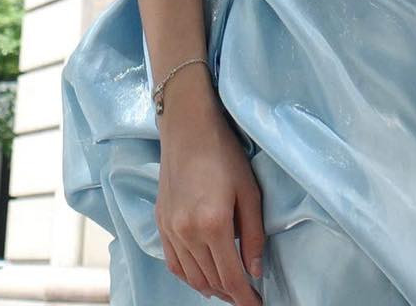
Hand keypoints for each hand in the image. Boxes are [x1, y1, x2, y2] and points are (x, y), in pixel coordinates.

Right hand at [156, 105, 265, 301]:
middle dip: (231, 293)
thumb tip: (255, 271)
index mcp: (213, 224)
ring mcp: (171, 230)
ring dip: (211, 287)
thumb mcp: (249, 190)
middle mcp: (188, 233)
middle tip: (247, 295)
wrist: (187, 127)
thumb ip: (253, 234)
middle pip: (211, 280)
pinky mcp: (161, 223)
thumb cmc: (224, 152)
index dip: (245, 297)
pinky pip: (174, 263)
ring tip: (229, 288)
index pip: (231, 277)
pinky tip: (201, 277)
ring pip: (192, 276)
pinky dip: (189, 276)